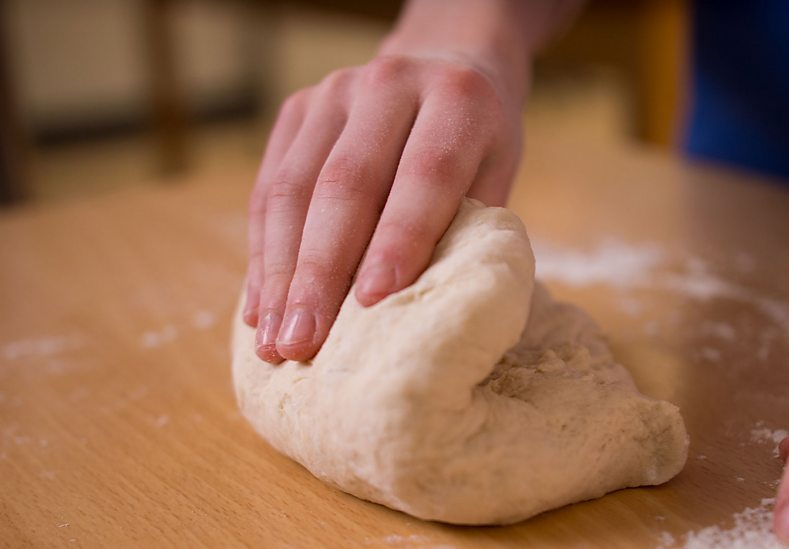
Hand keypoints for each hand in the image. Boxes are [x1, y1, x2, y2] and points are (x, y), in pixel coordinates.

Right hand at [243, 52, 523, 362]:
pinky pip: (269, 190)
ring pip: (294, 190)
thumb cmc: (476, 142)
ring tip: (274, 341)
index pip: (424, 174)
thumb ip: (467, 229)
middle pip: (346, 184)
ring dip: (280, 273)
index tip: (372, 302)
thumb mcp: (495, 174)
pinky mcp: (295, 111)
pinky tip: (262, 308)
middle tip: (304, 342)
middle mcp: (388, 85)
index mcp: (456, 100)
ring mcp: (333, 93)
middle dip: (321, 272)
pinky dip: (264, 255)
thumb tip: (427, 314)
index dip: (399, 238)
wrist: (441, 62)